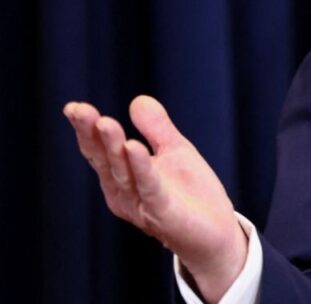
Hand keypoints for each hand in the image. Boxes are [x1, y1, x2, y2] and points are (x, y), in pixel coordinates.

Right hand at [64, 96, 247, 301]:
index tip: (74, 107)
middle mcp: (123, 192)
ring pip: (123, 172)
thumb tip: (138, 99)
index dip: (86, 130)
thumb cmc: (191, 193)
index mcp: (122, 177)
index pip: (99, 151)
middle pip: (105, 160)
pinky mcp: (162, 213)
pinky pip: (149, 187)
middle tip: (80, 111)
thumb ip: (157, 128)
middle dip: (93, 135)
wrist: (217, 231)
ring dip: (114, 147)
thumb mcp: (174, 151)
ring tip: (106, 123)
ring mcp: (140, 204)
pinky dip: (141, 167)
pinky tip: (134, 147)